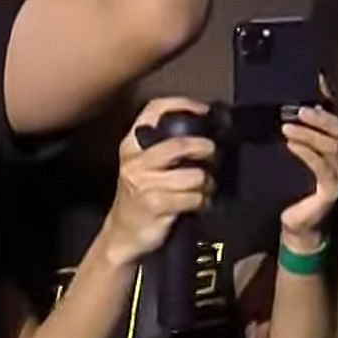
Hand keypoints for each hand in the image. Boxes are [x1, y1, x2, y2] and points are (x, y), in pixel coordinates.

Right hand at [99, 97, 216, 265]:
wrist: (124, 233)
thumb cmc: (141, 196)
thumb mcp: (145, 166)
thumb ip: (165, 147)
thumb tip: (204, 131)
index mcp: (132, 145)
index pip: (153, 110)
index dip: (181, 104)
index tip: (204, 110)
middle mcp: (135, 161)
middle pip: (179, 144)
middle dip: (205, 149)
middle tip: (213, 156)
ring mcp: (143, 183)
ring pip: (193, 175)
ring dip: (207, 183)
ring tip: (204, 188)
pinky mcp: (155, 204)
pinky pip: (193, 197)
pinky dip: (202, 201)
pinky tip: (197, 204)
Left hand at [279, 105, 337, 251]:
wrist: (302, 224)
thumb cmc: (305, 193)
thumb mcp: (311, 162)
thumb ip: (314, 142)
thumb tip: (308, 114)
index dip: (327, 118)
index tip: (308, 109)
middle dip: (321, 122)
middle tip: (301, 113)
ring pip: (330, 149)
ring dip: (309, 136)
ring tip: (288, 128)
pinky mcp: (333, 190)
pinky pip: (321, 167)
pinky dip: (307, 154)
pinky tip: (292, 146)